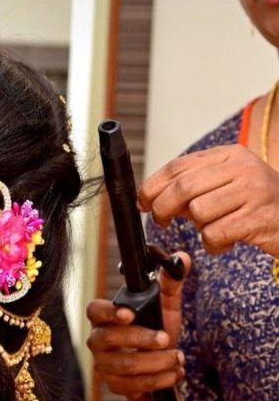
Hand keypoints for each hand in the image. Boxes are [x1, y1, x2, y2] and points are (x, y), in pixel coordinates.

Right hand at [86, 253, 189, 398]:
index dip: (109, 312)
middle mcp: (98, 341)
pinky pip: (134, 386)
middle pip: (110, 339)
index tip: (130, 314)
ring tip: (178, 359)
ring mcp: (104, 365)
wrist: (159, 368)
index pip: (95, 311)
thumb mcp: (166, 307)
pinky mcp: (114, 385)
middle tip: (166, 339)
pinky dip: (159, 380)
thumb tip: (183, 257)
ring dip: (156, 363)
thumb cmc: (157, 331)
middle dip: (142, 340)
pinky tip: (174, 374)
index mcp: (105, 317)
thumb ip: (171, 283)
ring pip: (126, 365)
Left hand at [139, 144, 278, 255]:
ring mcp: (252, 191)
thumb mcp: (227, 186)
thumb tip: (152, 198)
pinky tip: (226, 243)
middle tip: (162, 222)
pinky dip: (214, 245)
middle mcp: (242, 168)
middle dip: (163, 208)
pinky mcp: (258, 218)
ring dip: (199, 228)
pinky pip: (215, 234)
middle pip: (183, 187)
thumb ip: (193, 188)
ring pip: (198, 212)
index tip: (143, 202)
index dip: (153, 185)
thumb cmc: (257, 205)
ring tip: (214, 229)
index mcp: (229, 155)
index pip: (179, 166)